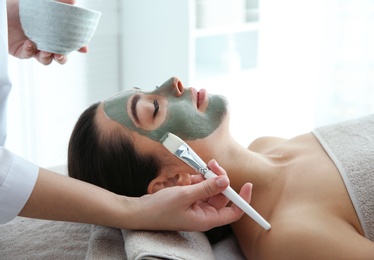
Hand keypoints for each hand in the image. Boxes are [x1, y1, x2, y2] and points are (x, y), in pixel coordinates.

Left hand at [6, 0, 86, 64]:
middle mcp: (46, 42)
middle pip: (60, 55)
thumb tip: (73, 1)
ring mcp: (35, 47)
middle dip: (63, 58)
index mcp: (54, 33)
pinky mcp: (22, 51)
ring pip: (46, 59)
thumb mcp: (42, 2)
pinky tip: (29, 44)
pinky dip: (29, 51)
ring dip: (48, 58)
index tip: (83, 48)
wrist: (2, 11)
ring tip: (46, 52)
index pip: (70, 42)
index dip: (79, 46)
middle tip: (61, 54)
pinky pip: (28, 55)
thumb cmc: (22, 7)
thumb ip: (58, 2)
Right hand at [137, 159, 251, 230]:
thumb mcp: (185, 196)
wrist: (140, 211)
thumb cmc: (160, 209)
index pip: (234, 212)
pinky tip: (190, 176)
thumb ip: (207, 188)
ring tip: (200, 168)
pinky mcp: (189, 199)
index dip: (243, 199)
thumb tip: (226, 180)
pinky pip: (200, 187)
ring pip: (211, 189)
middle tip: (213, 164)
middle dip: (220, 179)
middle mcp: (204, 213)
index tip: (247, 184)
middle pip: (222, 196)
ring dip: (207, 177)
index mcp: (206, 219)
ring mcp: (196, 206)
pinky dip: (197, 179)